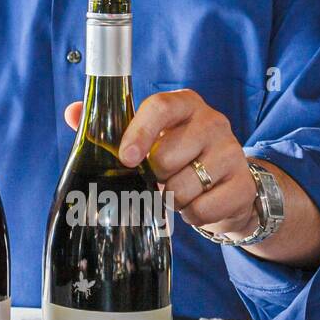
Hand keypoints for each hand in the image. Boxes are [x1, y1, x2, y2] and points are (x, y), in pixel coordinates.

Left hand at [64, 89, 258, 239]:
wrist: (226, 185)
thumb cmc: (177, 156)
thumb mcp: (148, 137)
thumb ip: (110, 125)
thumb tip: (74, 112)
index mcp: (184, 104)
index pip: (161, 107)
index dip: (140, 132)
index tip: (126, 157)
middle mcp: (212, 121)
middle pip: (168, 156)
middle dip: (154, 177)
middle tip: (158, 179)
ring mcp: (233, 152)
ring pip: (184, 186)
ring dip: (172, 198)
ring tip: (176, 191)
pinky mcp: (244, 185)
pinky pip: (203, 209)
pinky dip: (192, 215)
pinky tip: (195, 205)